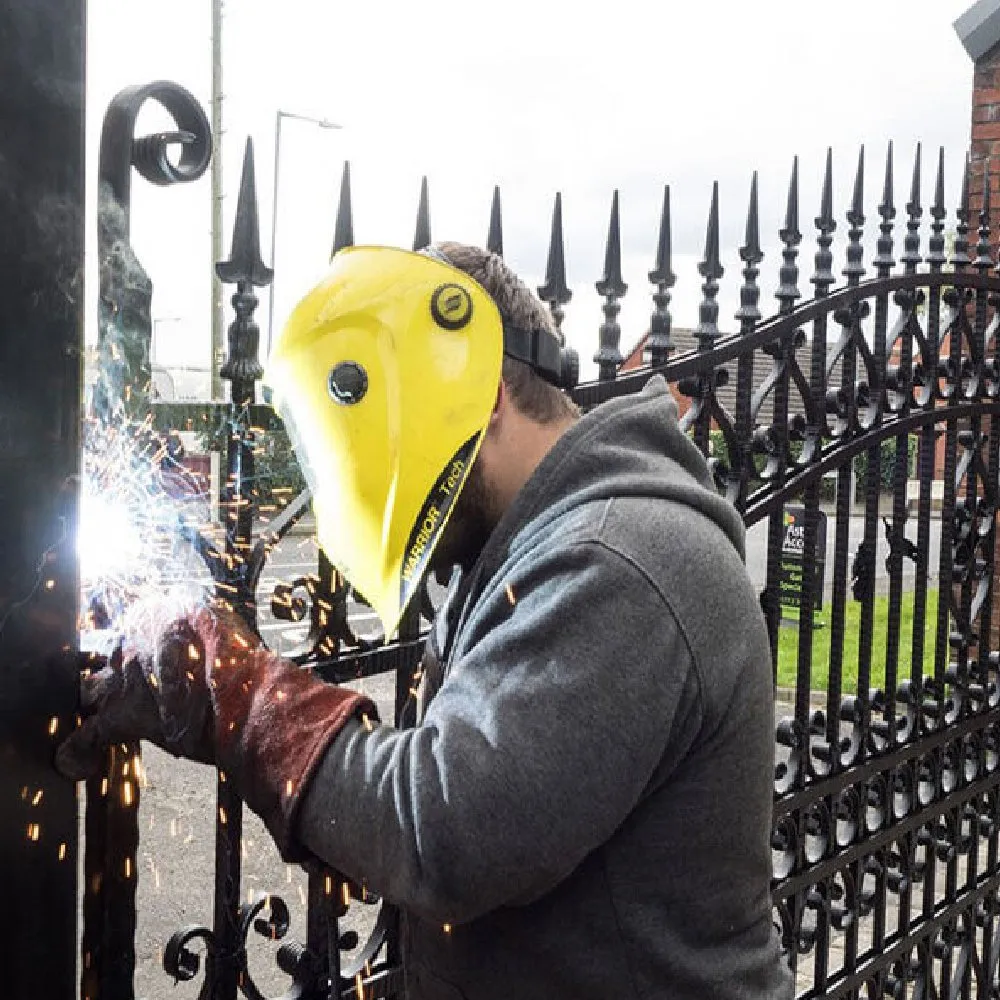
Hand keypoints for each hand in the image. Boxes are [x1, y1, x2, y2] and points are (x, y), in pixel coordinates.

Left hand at [57, 599, 376, 859]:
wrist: (252, 697)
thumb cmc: (249, 668)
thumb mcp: (228, 629)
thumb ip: (204, 629)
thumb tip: (205, 637)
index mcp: (162, 608)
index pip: (136, 623)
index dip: (141, 645)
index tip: (149, 657)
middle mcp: (137, 634)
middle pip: (110, 651)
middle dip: (115, 669)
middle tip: (129, 685)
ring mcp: (126, 674)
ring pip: (92, 687)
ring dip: (96, 700)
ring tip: (98, 712)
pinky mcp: (123, 715)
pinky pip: (86, 735)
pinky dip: (79, 751)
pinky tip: (76, 763)